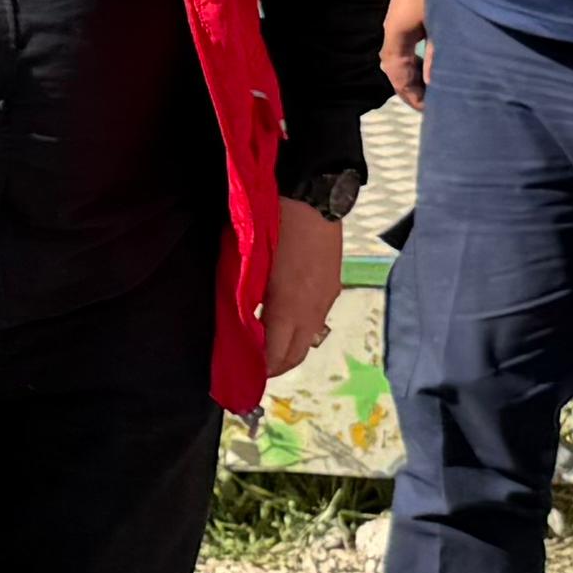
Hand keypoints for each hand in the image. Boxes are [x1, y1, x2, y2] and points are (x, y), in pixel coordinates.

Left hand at [262, 201, 348, 379]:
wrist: (314, 198)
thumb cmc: (273, 225)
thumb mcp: (250, 264)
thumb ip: (245, 298)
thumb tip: (238, 320)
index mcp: (288, 307)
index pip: (276, 355)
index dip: (260, 370)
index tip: (245, 374)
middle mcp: (312, 310)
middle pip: (296, 355)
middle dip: (276, 367)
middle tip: (255, 367)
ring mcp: (326, 299)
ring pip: (308, 338)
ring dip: (288, 346)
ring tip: (267, 342)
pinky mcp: (334, 287)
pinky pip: (316, 319)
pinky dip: (299, 327)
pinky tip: (283, 316)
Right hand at [379, 0, 433, 107]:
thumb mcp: (440, 24)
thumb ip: (436, 54)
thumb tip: (432, 83)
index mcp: (396, 35)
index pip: (398, 74)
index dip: (411, 95)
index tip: (427, 111)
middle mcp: (391, 31)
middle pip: (396, 69)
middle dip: (411, 89)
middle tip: (429, 106)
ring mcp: (396, 23)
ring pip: (399, 58)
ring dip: (412, 76)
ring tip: (429, 90)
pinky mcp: (404, 17)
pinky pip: (405, 47)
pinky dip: (415, 62)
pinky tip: (427, 68)